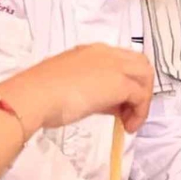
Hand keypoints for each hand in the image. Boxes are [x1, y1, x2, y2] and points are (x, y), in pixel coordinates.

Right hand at [0, 45, 153, 133]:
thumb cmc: (41, 93)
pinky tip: (128, 126)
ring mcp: (114, 65)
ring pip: (145, 75)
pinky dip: (140, 112)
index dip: (123, 82)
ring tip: (130, 121)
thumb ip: (90, 90)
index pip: (119, 62)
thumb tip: (104, 105)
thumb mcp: (68, 86)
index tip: (115, 104)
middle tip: (128, 111)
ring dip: (142, 99)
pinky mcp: (120, 83)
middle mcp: (104, 53)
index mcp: (90, 52)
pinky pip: (141, 96)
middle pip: (139, 64)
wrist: (35, 95)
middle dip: (139, 88)